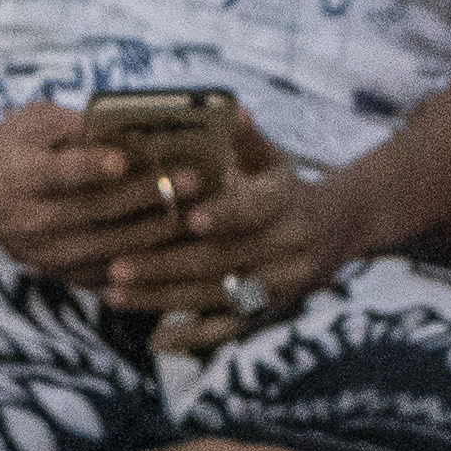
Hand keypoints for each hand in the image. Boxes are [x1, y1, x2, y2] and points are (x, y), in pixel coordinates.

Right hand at [0, 101, 182, 292]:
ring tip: (194, 215)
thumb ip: (76, 125)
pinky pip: (100, 276)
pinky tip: (172, 252)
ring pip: (104, 248)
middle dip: (148, 195)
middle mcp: (31, 218)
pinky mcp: (51, 271)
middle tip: (195, 180)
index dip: (92, 166)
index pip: (60, 172)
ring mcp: (42, 251)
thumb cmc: (3, 150)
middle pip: (94, 211)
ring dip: (152, 233)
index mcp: (21, 174)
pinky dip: (136, 266)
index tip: (126, 158)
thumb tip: (131, 126)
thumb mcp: (30, 122)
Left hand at [86, 115, 346, 352]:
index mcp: (286, 201)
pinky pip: (229, 330)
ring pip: (217, 296)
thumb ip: (244, 140)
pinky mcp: (270, 313)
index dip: (226, 214)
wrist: (336, 231)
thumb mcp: (271, 158)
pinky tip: (155, 339)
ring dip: (162, 298)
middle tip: (116, 266)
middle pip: (222, 260)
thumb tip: (230, 110)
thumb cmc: (283, 187)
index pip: (255, 209)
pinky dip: (192, 337)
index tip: (190, 217)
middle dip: (165, 264)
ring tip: (114, 292)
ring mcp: (280, 285)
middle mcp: (288, 247)